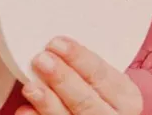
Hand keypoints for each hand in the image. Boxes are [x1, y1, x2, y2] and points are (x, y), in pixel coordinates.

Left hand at [17, 36, 143, 114]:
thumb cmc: (100, 100)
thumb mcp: (106, 86)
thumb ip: (88, 72)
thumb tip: (55, 51)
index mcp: (126, 98)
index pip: (102, 75)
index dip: (78, 58)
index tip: (57, 43)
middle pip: (85, 100)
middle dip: (62, 78)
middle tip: (42, 60)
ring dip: (47, 102)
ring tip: (30, 85)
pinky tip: (25, 109)